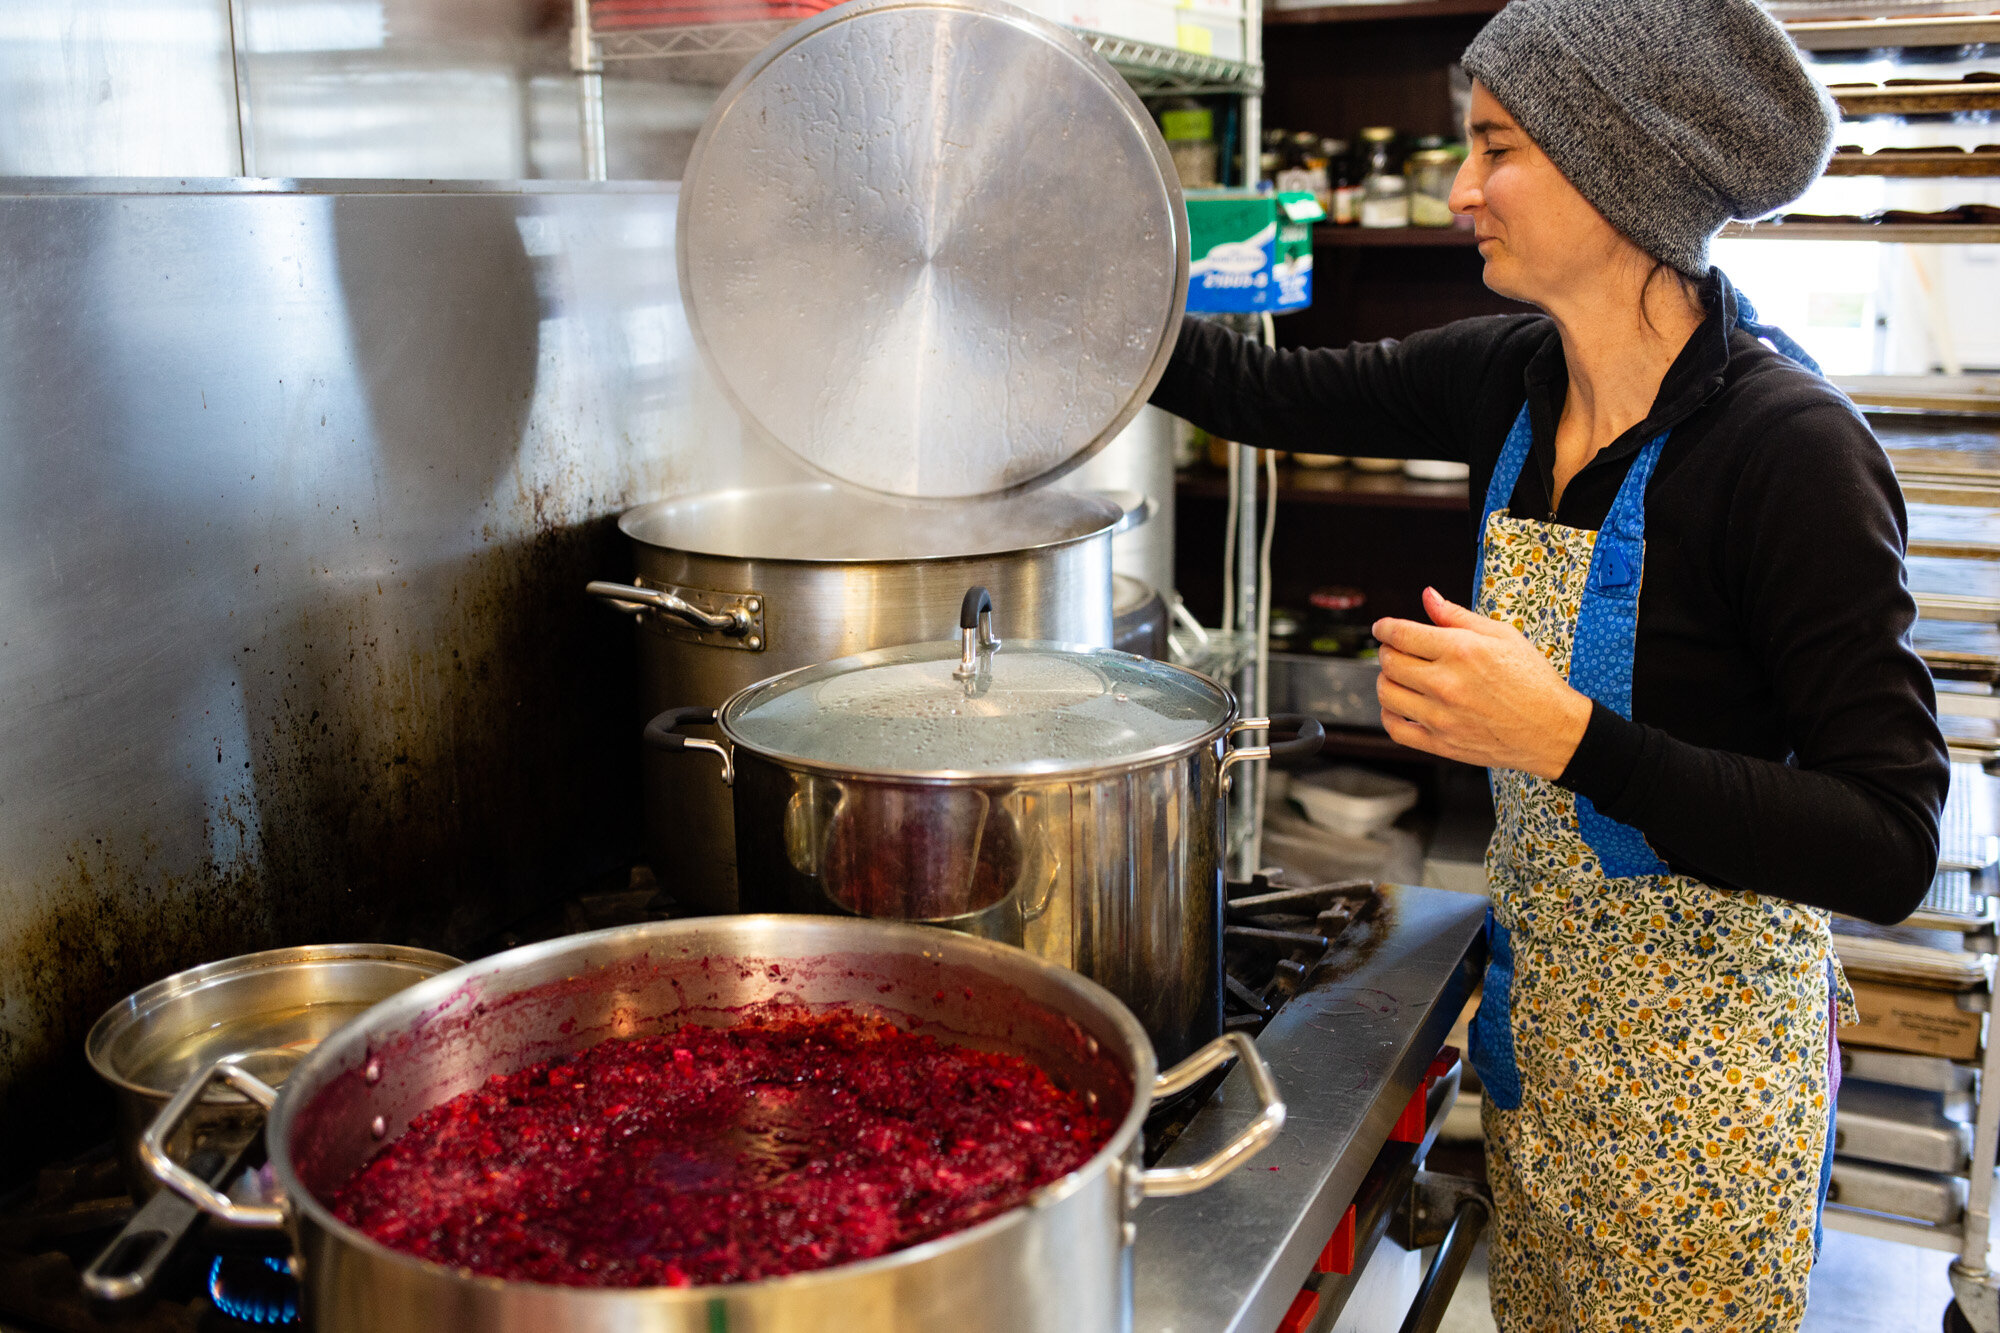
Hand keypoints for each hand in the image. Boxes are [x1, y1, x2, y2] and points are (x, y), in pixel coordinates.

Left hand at [1371, 587, 1592, 779]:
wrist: (1551, 729)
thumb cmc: (1532, 680)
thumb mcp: (1502, 635)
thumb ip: (1458, 616)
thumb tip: (1428, 595)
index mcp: (1461, 651)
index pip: (1400, 634)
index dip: (1384, 628)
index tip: (1382, 628)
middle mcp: (1446, 683)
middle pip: (1390, 662)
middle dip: (1387, 651)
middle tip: (1398, 650)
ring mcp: (1441, 716)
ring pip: (1387, 693)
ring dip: (1386, 679)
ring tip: (1400, 675)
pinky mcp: (1441, 743)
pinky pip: (1395, 728)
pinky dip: (1389, 713)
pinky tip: (1400, 704)